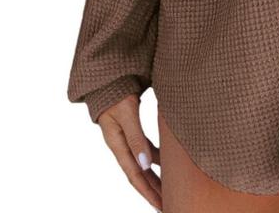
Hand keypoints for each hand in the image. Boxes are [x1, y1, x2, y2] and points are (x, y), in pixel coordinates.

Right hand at [97, 93, 162, 210]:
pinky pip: (145, 150)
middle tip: (169, 205)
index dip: (148, 192)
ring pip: (143, 163)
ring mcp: (126, 139)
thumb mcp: (126, 114)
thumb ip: (136, 137)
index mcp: (117, 144)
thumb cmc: (116, 93)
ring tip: (171, 189)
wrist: (108, 78)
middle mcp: (121, 145)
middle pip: (139, 174)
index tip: (161, 205)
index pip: (134, 176)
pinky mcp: (131, 131)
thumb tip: (145, 165)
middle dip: (154, 191)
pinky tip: (168, 163)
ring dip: (156, 177)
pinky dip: (156, 159)